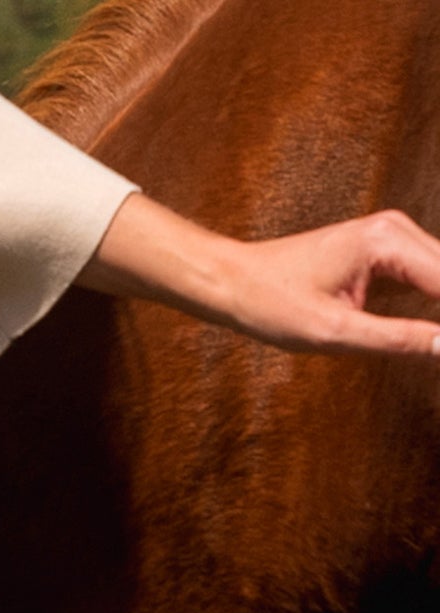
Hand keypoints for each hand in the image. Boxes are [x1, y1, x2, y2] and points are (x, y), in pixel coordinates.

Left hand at [84, 193, 439, 360]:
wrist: (235, 282)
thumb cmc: (273, 304)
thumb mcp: (335, 333)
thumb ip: (397, 340)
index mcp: (387, 241)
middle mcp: (396, 229)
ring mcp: (392, 238)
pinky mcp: (385, 253)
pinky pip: (426, 278)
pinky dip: (435, 302)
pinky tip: (434, 336)